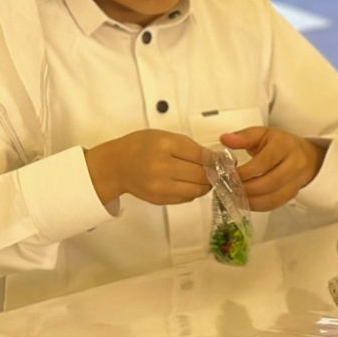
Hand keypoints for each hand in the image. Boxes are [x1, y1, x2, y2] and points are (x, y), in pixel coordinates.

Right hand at [85, 129, 208, 205]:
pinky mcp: (159, 199)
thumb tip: (215, 158)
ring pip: (197, 190)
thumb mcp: (164, 136)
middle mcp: (161, 167)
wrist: (116, 166)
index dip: (215, 159)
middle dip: (212, 173)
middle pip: (201, 175)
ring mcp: (160, 186)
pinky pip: (186, 198)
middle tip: (215, 170)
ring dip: (205, 185)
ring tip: (203, 178)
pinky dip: (192, 192)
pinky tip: (188, 184)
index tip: (221, 160)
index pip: (201, 156)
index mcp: (164, 145)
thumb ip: (189, 146)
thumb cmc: (139, 147)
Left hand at [220, 126, 324, 210]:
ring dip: (250, 200)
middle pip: (270, 182)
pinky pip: (275, 204)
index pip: (263, 162)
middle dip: (246, 188)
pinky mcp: (293, 194)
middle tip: (229, 188)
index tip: (229, 174)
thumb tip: (225, 139)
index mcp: (284, 146)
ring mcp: (296, 181)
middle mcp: (294, 164)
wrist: (306, 155)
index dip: (245, 172)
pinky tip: (245, 202)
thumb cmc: (281, 144)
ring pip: (273, 197)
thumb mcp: (263, 134)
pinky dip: (257, 206)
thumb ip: (244, 137)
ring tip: (235, 197)